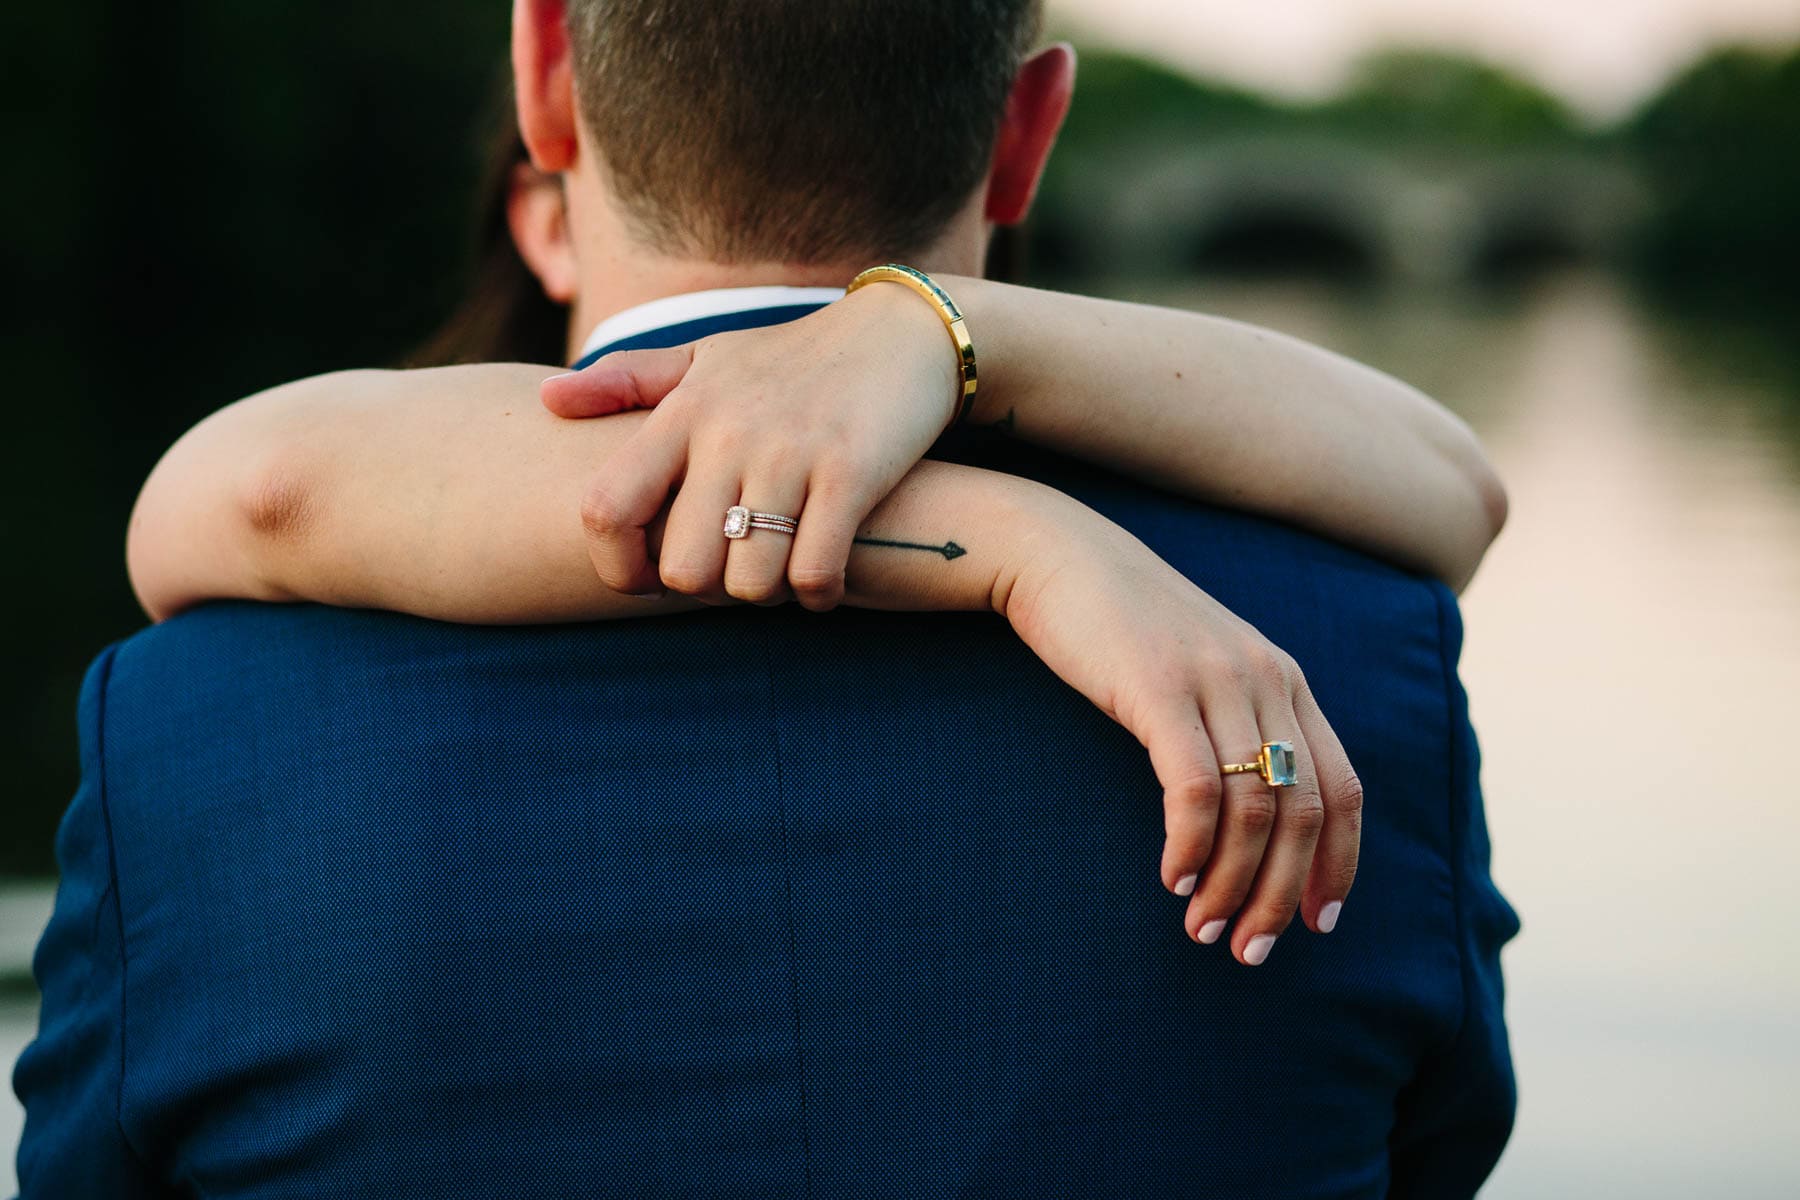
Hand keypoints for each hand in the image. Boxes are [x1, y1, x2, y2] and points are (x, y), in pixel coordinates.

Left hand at [542, 284, 963, 607]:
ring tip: (780, 572)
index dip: (616, 568)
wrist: (903, 335)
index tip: (647, 579)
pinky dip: (818, 596)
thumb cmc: (794, 359)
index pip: (606, 507)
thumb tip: (546, 398)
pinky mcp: (851, 474)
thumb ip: (627, 382)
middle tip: (733, 573)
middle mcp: (727, 431)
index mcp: (683, 410)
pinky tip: (824, 583)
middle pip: (682, 568)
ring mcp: (790, 453)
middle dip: (708, 590)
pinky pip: (815, 573)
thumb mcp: (706, 358)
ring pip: (749, 582)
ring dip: (767, 595)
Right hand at [996, 500, 1361, 964]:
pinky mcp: (1161, 689)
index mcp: (1285, 681)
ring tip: (1202, 931)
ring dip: (1232, 885)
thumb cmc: (1123, 625)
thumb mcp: (1200, 670)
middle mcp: (1266, 681)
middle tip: (1249, 951)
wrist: (1059, 555)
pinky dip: (1190, 846)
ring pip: (1255, 810)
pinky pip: (1195, 789)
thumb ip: (1236, 722)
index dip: (1338, 865)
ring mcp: (1217, 682)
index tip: (1315, 924)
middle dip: (1281, 895)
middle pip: (1304, 813)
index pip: (1344, 789)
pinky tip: (1172, 879)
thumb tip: (1250, 814)